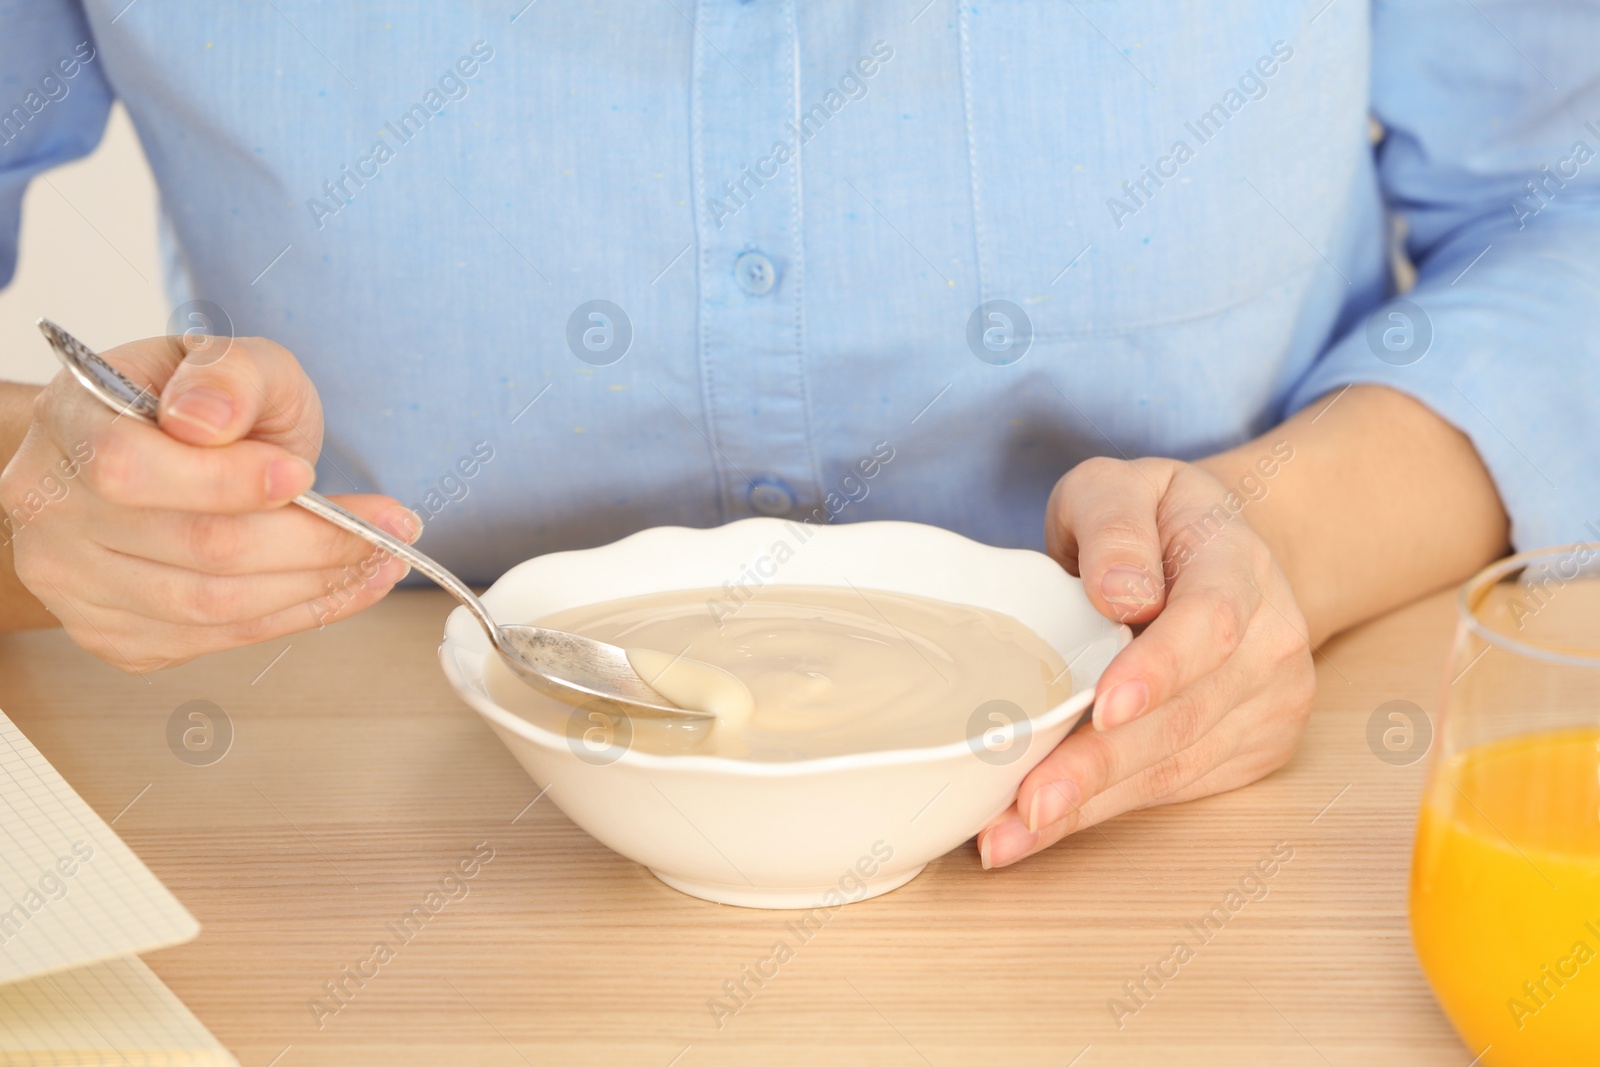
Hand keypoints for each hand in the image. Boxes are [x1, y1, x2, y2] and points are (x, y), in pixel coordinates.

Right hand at [0, 334, 418, 671]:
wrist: (158, 452)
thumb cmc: (195, 402)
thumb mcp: (227, 359)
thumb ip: (230, 375)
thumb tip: (209, 417)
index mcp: (70, 425)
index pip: (133, 469)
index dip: (229, 481)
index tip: (306, 473)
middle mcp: (53, 513)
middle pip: (197, 549)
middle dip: (314, 542)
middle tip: (393, 525)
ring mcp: (77, 585)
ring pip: (215, 609)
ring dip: (319, 586)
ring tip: (385, 558)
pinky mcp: (118, 636)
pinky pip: (220, 640)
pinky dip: (298, 615)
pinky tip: (346, 585)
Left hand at [977, 456, 1315, 868]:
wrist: (1217, 552)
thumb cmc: (1149, 523)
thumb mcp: (1119, 488)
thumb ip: (1115, 527)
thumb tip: (1120, 592)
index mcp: (1240, 565)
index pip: (1208, 623)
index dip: (1159, 670)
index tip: (1105, 708)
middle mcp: (1272, 640)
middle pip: (1186, 714)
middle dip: (1100, 766)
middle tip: (1026, 805)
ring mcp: (1272, 700)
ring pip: (1178, 764)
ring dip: (1092, 806)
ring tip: (1011, 835)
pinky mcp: (1255, 747)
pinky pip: (1177, 787)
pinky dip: (1107, 810)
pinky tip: (1043, 829)